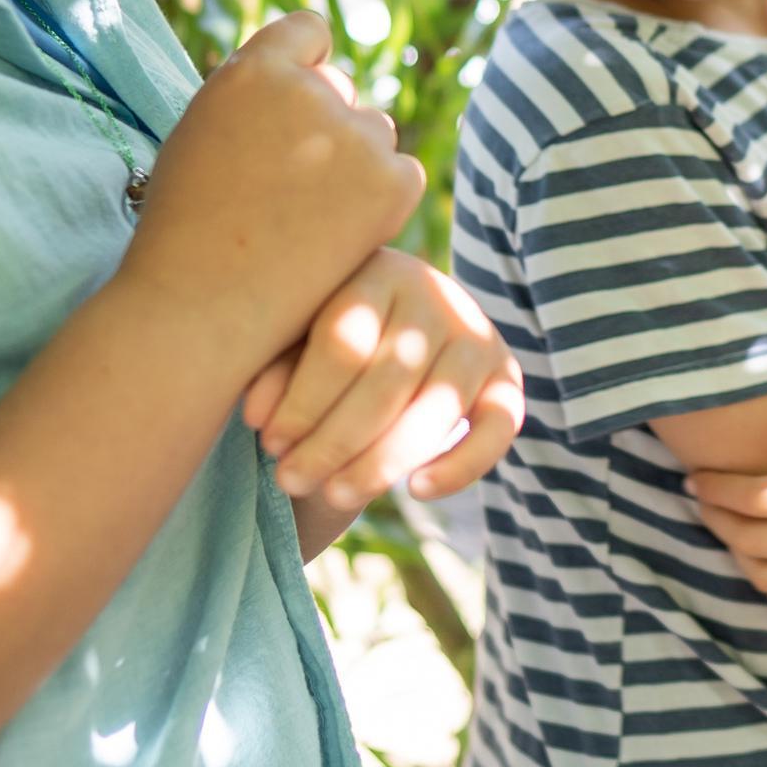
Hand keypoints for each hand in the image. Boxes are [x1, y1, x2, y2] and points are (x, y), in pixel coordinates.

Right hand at [129, 14, 422, 353]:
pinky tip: (337, 235)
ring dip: (353, 162)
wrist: (199, 308)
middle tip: (286, 189)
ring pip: (374, 132)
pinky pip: (403, 174)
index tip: (293, 105)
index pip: (308, 32)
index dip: (304, 65)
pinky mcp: (393, 184)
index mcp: (254, 71)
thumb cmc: (186, 228)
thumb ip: (254, 95)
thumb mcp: (202, 132)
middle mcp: (311, 92)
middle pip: (341, 90)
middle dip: (323, 126)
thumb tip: (309, 72)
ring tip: (303, 218)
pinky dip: (381, 200)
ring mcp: (357, 138)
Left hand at [247, 249, 525, 504]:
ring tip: (335, 494)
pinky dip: (462, 465)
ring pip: (437, 410)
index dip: (303, 400)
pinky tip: (417, 491)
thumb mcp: (294, 338)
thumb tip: (258, 416)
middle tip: (290, 479)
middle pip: (388, 380)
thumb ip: (275, 369)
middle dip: (334, 441)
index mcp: (379, 272)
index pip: (344, 341)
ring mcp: (479, 338)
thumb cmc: (326, 335)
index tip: (266, 440)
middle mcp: (439, 298)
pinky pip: (498, 429)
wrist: (398, 325)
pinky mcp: (507, 380)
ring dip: (382, 462)